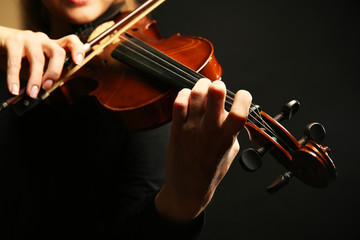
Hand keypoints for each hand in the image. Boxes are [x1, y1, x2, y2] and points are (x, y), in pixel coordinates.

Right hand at [0, 28, 84, 97]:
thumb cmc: (21, 57)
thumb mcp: (37, 67)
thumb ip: (46, 76)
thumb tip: (51, 90)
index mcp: (53, 45)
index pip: (71, 41)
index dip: (78, 50)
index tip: (78, 62)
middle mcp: (44, 40)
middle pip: (57, 52)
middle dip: (55, 72)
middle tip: (48, 87)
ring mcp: (29, 39)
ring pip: (38, 58)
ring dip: (35, 79)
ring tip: (32, 92)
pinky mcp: (13, 41)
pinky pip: (15, 62)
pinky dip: (14, 78)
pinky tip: (14, 88)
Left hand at [155, 78, 251, 221]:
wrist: (187, 187)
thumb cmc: (210, 171)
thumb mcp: (231, 152)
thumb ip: (233, 132)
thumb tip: (233, 113)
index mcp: (227, 137)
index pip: (240, 110)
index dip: (244, 97)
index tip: (242, 96)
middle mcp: (210, 131)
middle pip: (216, 94)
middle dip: (219, 85)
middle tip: (218, 88)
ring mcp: (191, 128)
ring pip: (196, 94)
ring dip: (202, 85)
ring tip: (204, 88)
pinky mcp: (176, 128)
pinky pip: (179, 102)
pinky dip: (184, 94)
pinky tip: (189, 98)